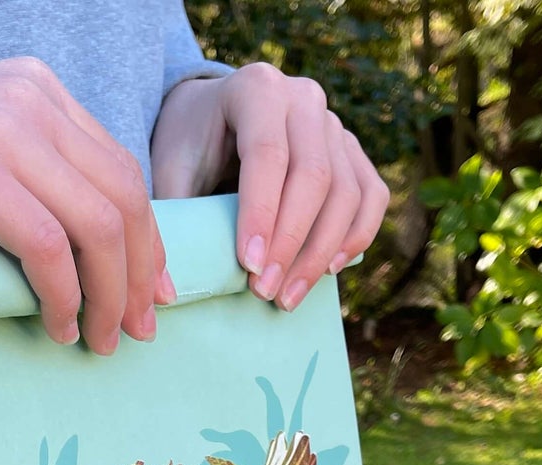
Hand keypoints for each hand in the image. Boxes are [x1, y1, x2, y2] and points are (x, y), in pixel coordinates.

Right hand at [0, 58, 173, 353]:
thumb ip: (31, 180)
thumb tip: (92, 256)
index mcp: (37, 91)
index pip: (120, 169)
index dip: (147, 241)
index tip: (155, 294)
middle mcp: (28, 98)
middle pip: (122, 197)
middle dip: (140, 275)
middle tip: (140, 331)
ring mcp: (0, 127)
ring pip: (95, 224)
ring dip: (108, 296)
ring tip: (98, 340)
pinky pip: (46, 246)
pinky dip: (62, 296)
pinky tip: (58, 326)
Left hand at [149, 64, 388, 312]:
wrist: (212, 119)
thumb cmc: (189, 148)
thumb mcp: (170, 170)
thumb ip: (179, 211)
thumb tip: (178, 280)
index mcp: (256, 89)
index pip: (268, 154)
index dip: (261, 214)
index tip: (250, 267)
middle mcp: (303, 98)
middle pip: (315, 175)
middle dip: (291, 243)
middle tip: (265, 292)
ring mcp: (334, 124)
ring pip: (347, 192)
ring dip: (321, 253)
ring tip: (287, 297)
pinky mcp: (351, 152)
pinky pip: (371, 196)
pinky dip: (357, 236)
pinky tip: (329, 271)